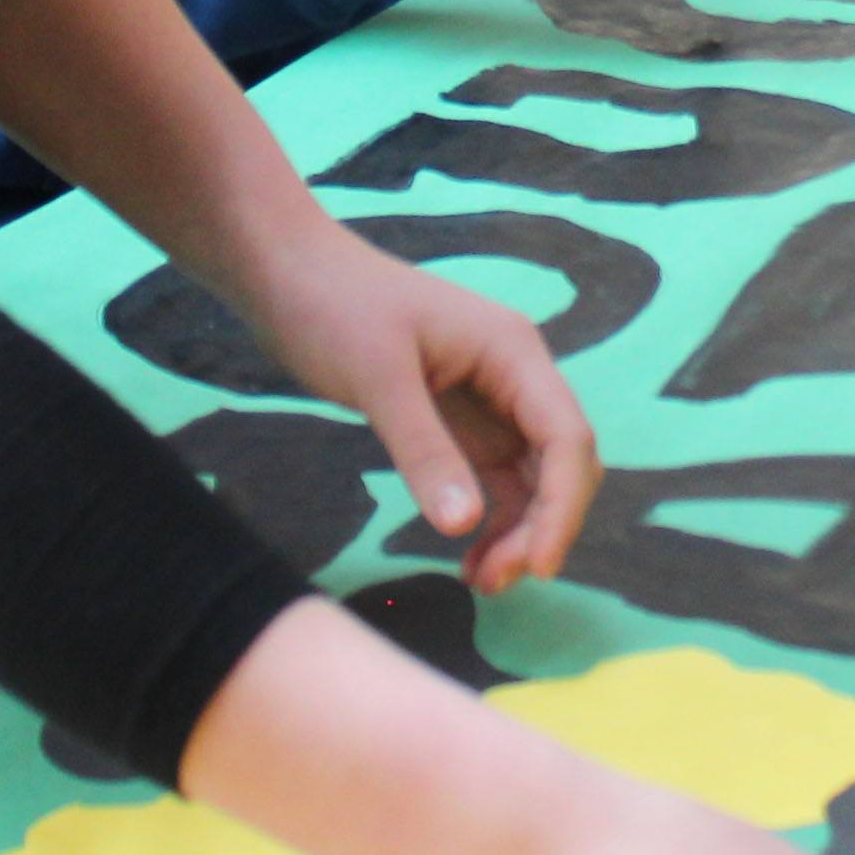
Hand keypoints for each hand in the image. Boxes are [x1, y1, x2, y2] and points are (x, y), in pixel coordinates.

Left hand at [228, 215, 597, 593]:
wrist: (288, 273)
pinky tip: (466, 557)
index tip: (536, 567)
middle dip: (542, 527)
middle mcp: (515, 376)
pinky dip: (489, 520)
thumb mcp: (378, 379)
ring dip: (519, 531)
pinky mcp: (459, 420)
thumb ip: (423, 451)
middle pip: (561, 463)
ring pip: (532, 478)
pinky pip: (494, 479)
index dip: (563, 508)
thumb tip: (464, 526)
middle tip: (493, 582)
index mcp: (513, 352)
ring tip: (480, 582)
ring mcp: (490, 399)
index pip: (567, 438)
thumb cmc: (333, 306)